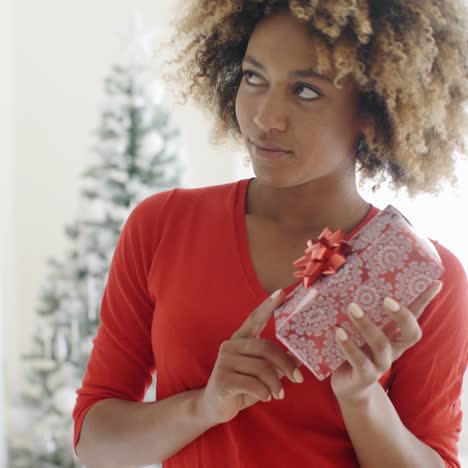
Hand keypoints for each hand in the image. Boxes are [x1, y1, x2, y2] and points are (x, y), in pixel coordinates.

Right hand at [200, 289, 303, 425]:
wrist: (215, 406)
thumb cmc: (242, 386)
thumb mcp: (263, 373)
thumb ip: (278, 362)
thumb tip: (301, 355)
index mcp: (241, 339)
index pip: (255, 318)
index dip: (268, 306)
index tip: (282, 292)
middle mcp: (231, 346)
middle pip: (265, 347)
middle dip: (285, 364)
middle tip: (298, 379)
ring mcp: (224, 362)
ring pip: (262, 368)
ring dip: (275, 384)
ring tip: (278, 394)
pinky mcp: (222, 379)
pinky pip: (252, 384)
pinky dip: (264, 393)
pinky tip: (265, 397)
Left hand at [330, 280, 443, 402]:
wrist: (346, 385)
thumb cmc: (354, 348)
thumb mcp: (360, 329)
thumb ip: (362, 310)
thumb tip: (351, 280)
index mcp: (395, 335)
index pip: (414, 315)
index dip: (424, 301)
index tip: (434, 283)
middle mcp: (393, 348)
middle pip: (410, 333)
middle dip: (402, 315)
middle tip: (386, 299)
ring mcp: (380, 364)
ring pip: (381, 345)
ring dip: (366, 325)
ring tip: (351, 307)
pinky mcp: (364, 376)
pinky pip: (360, 362)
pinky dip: (349, 346)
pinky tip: (339, 332)